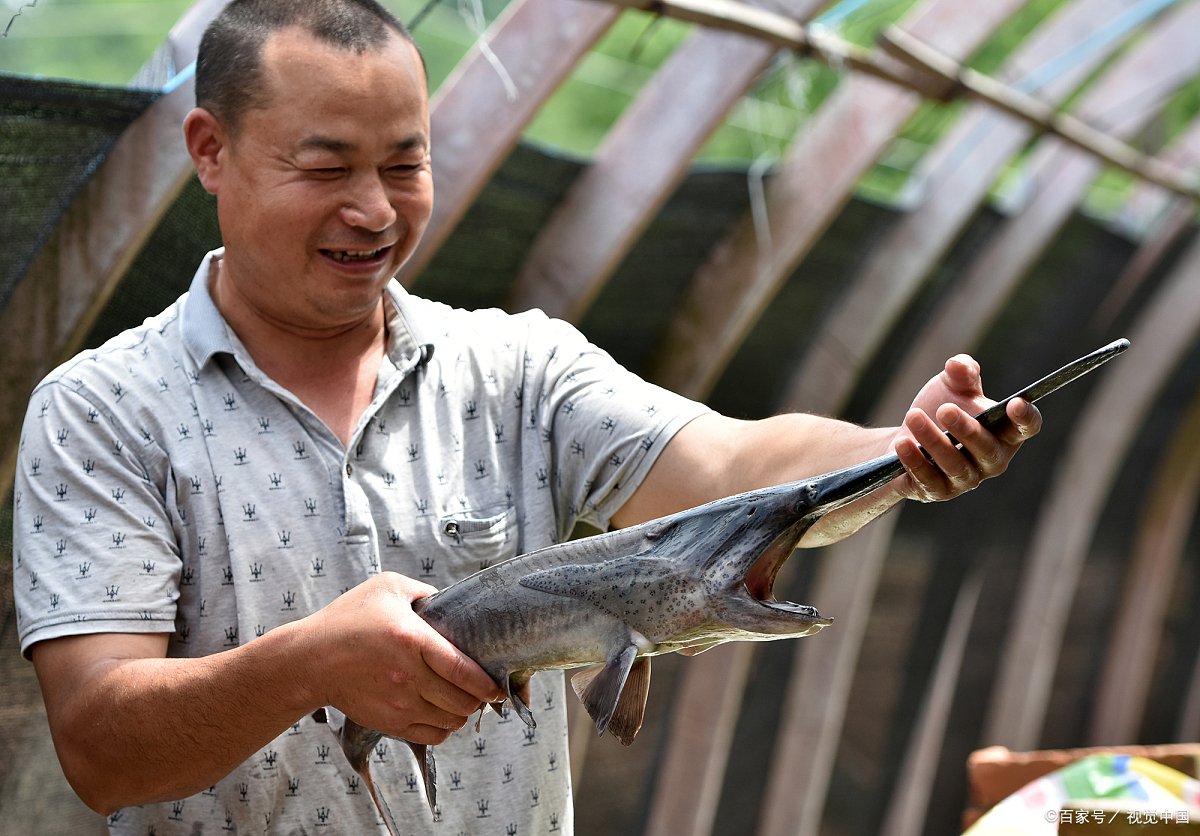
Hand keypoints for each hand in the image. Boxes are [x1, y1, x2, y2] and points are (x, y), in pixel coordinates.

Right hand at [303, 572, 503, 744]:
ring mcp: (398, 704)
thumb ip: (425, 592)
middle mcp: (407, 676)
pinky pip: (431, 736)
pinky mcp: (389, 723)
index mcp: (411, 639)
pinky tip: (443, 713)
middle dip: (479, 698)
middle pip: (462, 700)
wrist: (309, 660)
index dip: (487, 683)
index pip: (462, 669)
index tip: (498, 685)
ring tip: (463, 700)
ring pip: (450, 721)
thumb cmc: (347, 618)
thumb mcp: (387, 588)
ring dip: (463, 713)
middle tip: (483, 690)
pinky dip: (445, 728)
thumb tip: (453, 603)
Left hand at [894, 354, 1041, 502]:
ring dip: (933, 441)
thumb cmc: (939, 409)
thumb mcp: (950, 386)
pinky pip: (929, 479)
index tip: (1015, 403)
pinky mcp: (938, 491)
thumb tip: (957, 364)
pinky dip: (914, 461)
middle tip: (945, 409)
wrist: (905, 438)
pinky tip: (902, 443)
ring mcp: (966, 479)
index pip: (1026, 428)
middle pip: (987, 449)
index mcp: (1005, 432)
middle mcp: (992, 460)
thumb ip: (961, 373)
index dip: (1025, 418)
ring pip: (955, 465)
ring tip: (913, 416)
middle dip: (967, 429)